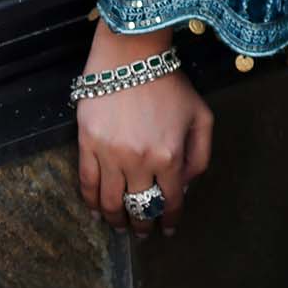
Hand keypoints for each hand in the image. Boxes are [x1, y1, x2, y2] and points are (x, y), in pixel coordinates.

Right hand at [76, 21, 214, 236]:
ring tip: (119, 227)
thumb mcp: (201, 116)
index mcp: (170, 155)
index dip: (169, 219)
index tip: (168, 229)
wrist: (131, 54)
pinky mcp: (88, 143)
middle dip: (143, 225)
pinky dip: (91, 201)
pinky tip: (97, 210)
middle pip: (139, 206)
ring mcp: (111, 153)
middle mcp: (139, 160)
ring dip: (116, 219)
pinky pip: (87, 182)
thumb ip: (200, 155)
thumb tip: (185, 186)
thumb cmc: (169, 83)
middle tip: (143, 233)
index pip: (170, 200)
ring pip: (111, 201)